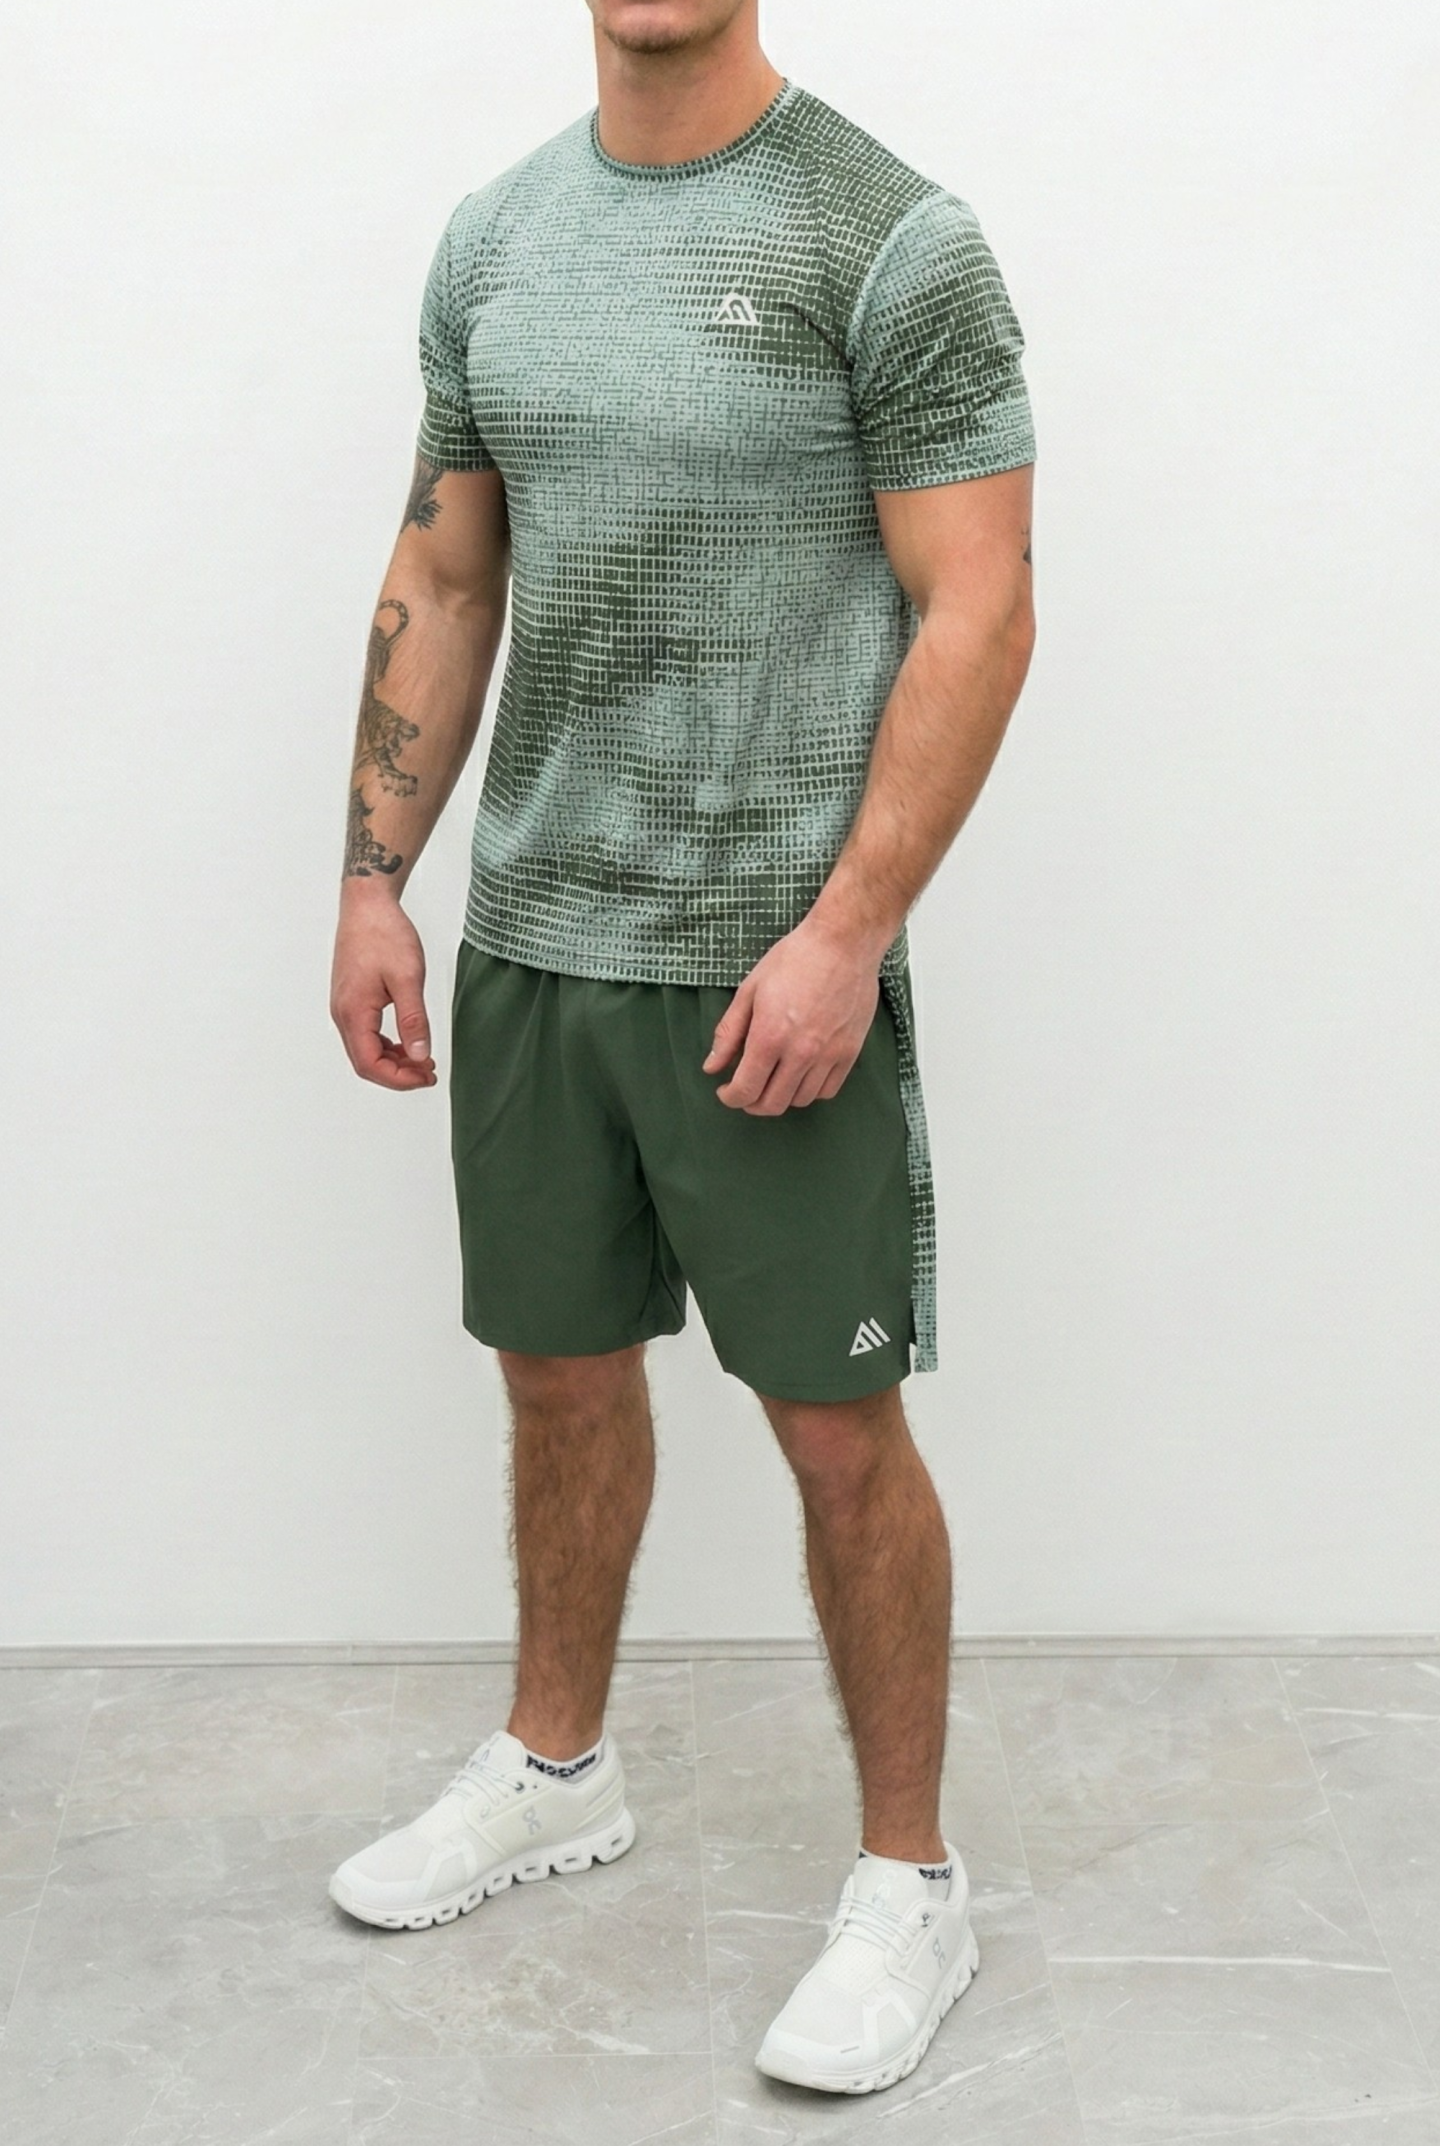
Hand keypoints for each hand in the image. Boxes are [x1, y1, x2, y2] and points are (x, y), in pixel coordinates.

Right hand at [330, 884, 437, 1089]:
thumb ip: (413, 1020)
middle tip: (429, 1073)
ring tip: (423, 1060)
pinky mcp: (351, 998)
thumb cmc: (384, 934)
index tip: (426, 1076)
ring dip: (393, 1061)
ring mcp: (345, 1006)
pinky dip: (387, 1044)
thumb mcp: (408, 978)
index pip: (370, 1065)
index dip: (399, 1079)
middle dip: (397, 1074)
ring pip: (365, 1050)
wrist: (367, 905)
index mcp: (353, 1012)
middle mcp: (343, 1014)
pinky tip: (408, 1041)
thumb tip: (419, 1056)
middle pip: (365, 1063)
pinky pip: (366, 1033)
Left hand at [702, 917, 881, 1114]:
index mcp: (770, 1036)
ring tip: (773, 1079)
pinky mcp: (850, 1052)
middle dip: (752, 1103)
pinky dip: (809, 1090)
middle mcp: (800, 1053)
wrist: (844, 943)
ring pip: (800, 1100)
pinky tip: (800, 1074)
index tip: (726, 1091)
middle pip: (772, 1104)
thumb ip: (728, 1033)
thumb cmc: (794, 959)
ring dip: (781, 1097)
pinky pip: (827, 1090)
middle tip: (746, 1090)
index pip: (746, 1089)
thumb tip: (712, 1067)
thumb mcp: (750, 990)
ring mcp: (828, 1055)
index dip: (731, 1098)